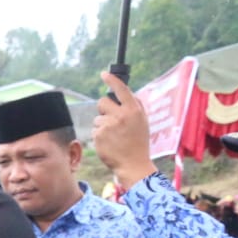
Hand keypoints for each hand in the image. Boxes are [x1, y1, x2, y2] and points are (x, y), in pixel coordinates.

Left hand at [93, 72, 157, 186]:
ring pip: (97, 118)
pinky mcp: (99, 135)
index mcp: (134, 110)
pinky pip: (94, 130)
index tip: (104, 74)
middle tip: (111, 120)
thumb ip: (134, 107)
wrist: (133, 163)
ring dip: (102, 125)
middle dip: (103, 109)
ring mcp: (109, 124)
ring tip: (113, 137)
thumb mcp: (142, 122)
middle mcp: (121, 115)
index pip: (121, 90)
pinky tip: (109, 143)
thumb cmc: (138, 142)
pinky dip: (99, 136)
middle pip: (102, 102)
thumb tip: (125, 93)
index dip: (112, 80)